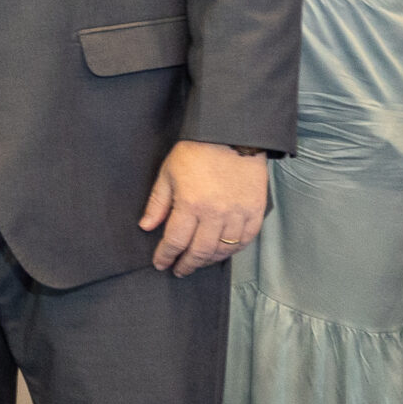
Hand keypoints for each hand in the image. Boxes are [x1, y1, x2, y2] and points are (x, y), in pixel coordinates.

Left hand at [138, 140, 267, 275]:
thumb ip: (158, 203)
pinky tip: (223, 251)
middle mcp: (215, 213)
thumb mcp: (168, 173)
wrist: (231, 134)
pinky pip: (245, 240)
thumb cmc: (197, 151)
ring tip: (198, 262)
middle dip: (186, 264)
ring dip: (208, 260)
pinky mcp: (255, 210)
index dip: (166, 256)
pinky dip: (233, 250)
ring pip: (223, 249)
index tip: (161, 263)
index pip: (175, 241)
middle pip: (199, 251)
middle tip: (179, 269)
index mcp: (190, 204)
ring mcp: (237, 213)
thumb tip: (147, 226)